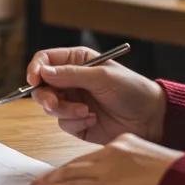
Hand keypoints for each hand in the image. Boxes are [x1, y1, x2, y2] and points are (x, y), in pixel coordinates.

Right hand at [26, 46, 166, 144]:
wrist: (151, 119)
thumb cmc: (132, 90)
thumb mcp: (102, 77)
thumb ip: (71, 74)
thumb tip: (43, 71)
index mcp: (77, 61)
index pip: (45, 60)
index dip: (35, 68)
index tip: (34, 79)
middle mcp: (71, 81)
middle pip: (41, 86)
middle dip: (46, 96)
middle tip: (55, 103)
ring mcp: (73, 101)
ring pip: (50, 107)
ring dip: (65, 111)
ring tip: (85, 112)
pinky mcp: (77, 122)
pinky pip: (63, 123)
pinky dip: (75, 122)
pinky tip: (93, 119)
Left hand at [31, 133, 181, 184]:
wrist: (183, 179)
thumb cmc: (176, 175)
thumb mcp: (151, 161)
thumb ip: (134, 165)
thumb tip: (126, 178)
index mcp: (122, 143)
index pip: (90, 156)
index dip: (73, 166)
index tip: (61, 172)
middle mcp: (110, 152)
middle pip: (76, 164)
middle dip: (57, 173)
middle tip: (40, 180)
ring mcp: (106, 168)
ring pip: (71, 174)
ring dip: (52, 182)